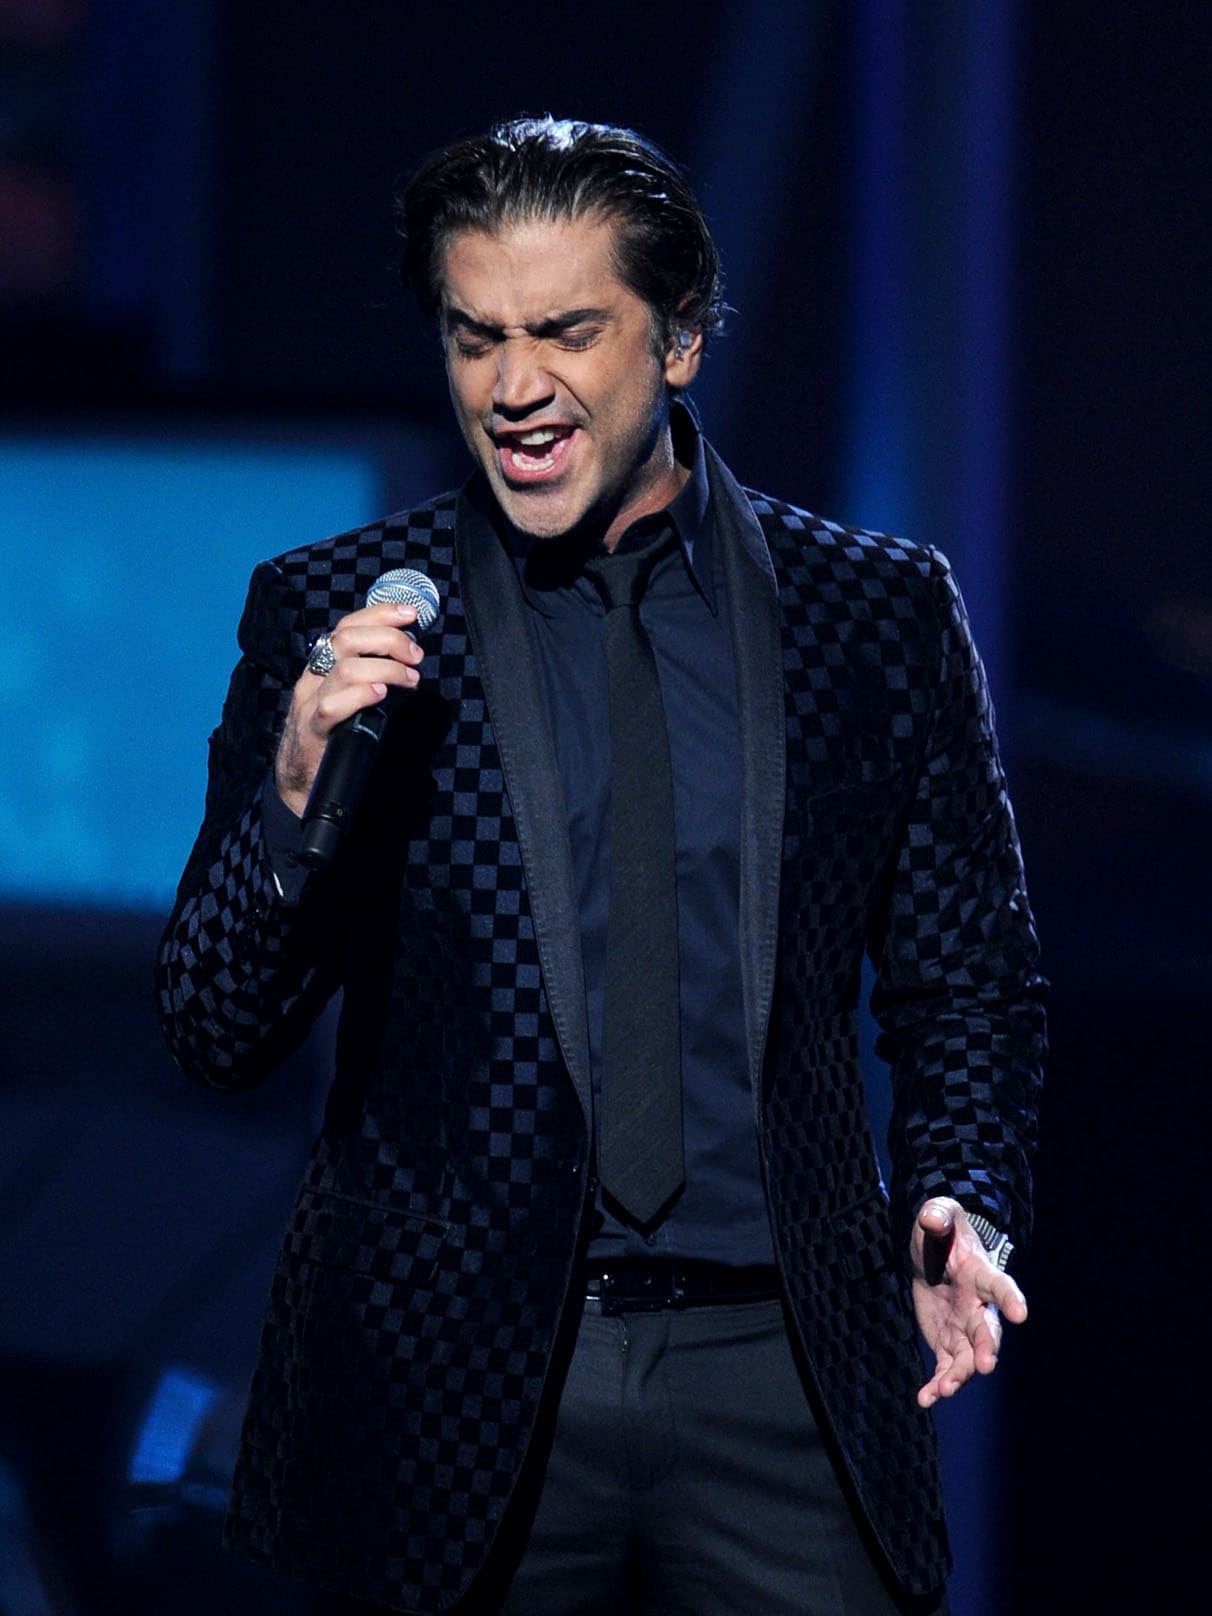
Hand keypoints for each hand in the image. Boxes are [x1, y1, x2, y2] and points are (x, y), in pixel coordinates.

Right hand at [274, 601, 423, 815]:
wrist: (301, 780)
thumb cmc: (334, 734)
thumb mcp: (351, 697)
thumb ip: (371, 674)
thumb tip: (409, 655)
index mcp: (322, 666)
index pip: (346, 626)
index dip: (379, 614)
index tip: (410, 613)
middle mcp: (313, 678)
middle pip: (347, 640)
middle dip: (389, 640)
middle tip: (416, 656)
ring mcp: (309, 703)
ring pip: (345, 669)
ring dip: (387, 669)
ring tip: (410, 679)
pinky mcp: (313, 731)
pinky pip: (333, 706)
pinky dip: (361, 695)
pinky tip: (382, 694)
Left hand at [910, 1196, 1027, 1408]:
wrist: (932, 1253)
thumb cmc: (941, 1231)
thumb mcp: (938, 1216)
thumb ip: (938, 1216)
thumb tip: (932, 1218)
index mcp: (981, 1274)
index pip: (999, 1286)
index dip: (1010, 1299)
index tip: (1020, 1313)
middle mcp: (978, 1306)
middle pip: (987, 1330)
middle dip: (987, 1348)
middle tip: (985, 1365)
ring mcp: (964, 1327)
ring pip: (968, 1356)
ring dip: (959, 1374)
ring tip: (945, 1389)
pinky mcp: (947, 1342)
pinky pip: (945, 1367)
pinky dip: (938, 1384)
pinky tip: (926, 1399)